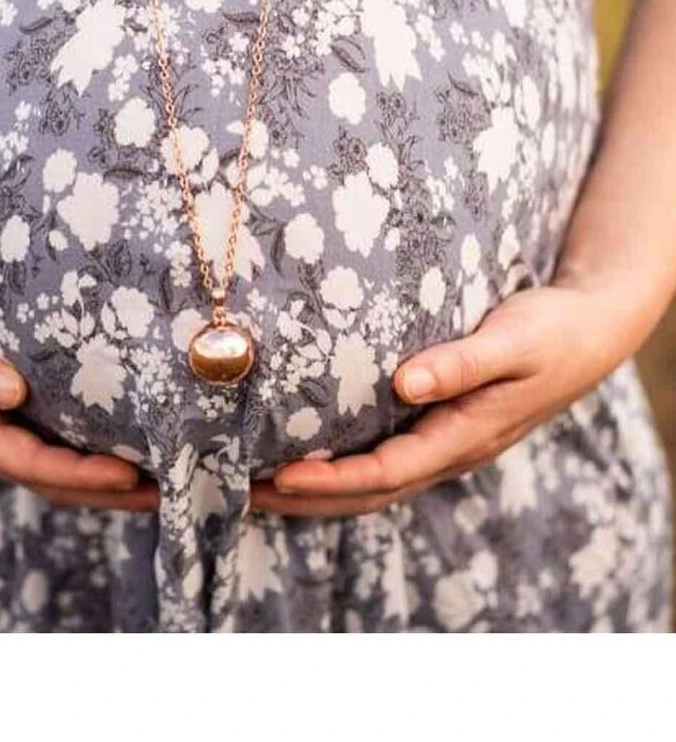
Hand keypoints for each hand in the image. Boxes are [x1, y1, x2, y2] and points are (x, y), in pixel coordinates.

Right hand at [0, 278, 158, 511]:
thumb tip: (12, 392)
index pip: (29, 462)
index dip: (79, 473)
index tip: (130, 473)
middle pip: (49, 476)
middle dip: (106, 491)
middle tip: (166, 491)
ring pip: (51, 462)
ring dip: (101, 477)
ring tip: (157, 478)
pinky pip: (47, 435)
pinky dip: (85, 445)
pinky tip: (120, 436)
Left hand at [251, 279, 629, 516]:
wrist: (587, 333)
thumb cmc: (549, 331)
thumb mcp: (513, 340)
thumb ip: (463, 362)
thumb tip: (406, 382)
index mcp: (464, 435)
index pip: (387, 471)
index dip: (333, 479)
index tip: (279, 473)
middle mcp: (450, 450)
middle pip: (370, 492)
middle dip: (307, 498)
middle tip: (243, 493)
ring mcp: (445, 444)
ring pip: (374, 485)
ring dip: (319, 492)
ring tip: (260, 487)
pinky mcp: (441, 428)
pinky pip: (385, 462)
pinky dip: (342, 471)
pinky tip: (310, 458)